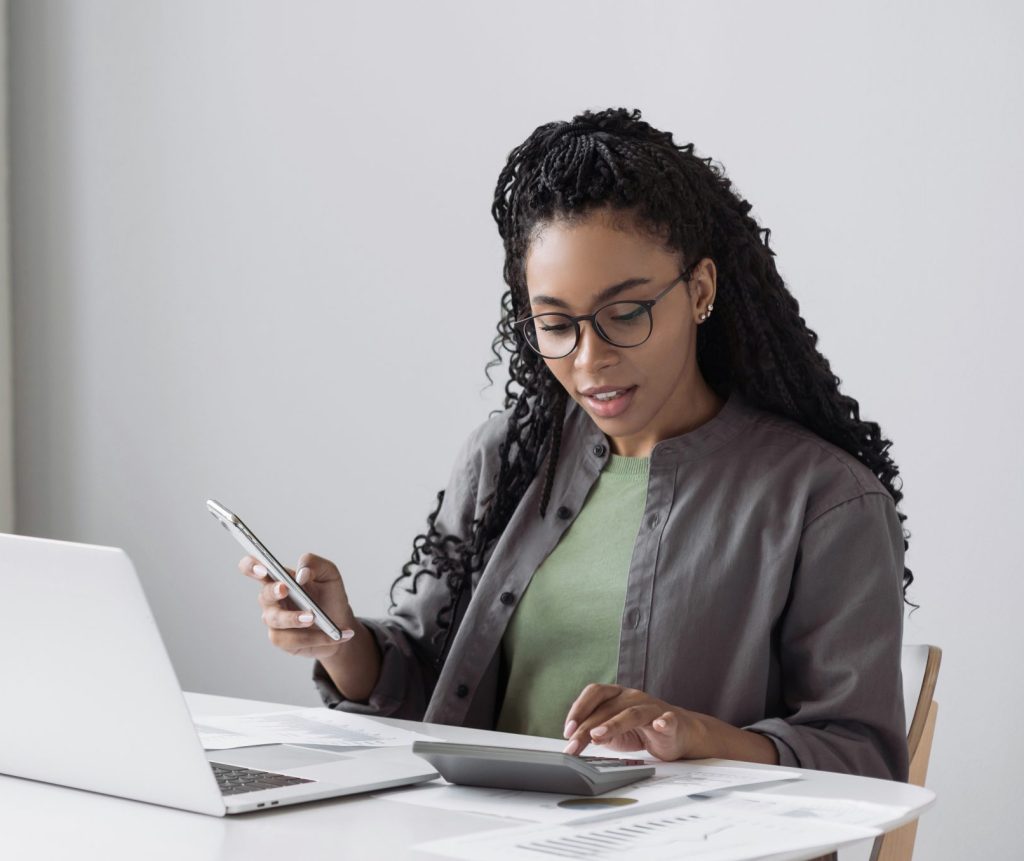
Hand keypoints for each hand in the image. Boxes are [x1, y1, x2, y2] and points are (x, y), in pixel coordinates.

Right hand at [238, 552, 355, 660]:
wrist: (341, 623)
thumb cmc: (330, 595)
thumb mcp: (329, 573)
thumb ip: (314, 564)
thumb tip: (301, 575)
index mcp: (279, 578)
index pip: (253, 568)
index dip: (251, 566)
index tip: (262, 569)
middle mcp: (272, 599)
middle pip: (264, 594)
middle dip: (274, 592)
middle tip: (285, 589)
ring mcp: (274, 620)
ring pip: (276, 619)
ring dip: (294, 618)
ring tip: (314, 617)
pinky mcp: (282, 640)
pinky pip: (292, 640)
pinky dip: (315, 637)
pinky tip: (333, 636)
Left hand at [561, 684, 701, 761]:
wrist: (678, 734)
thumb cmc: (643, 731)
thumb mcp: (614, 733)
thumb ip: (597, 733)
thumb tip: (580, 738)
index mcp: (617, 696)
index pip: (594, 694)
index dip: (579, 709)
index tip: (567, 730)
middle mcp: (633, 697)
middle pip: (607, 708)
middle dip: (587, 727)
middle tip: (574, 746)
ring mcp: (652, 708)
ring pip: (632, 713)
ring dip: (613, 724)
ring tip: (598, 735)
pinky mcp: (671, 721)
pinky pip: (667, 720)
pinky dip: (663, 722)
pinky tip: (659, 726)